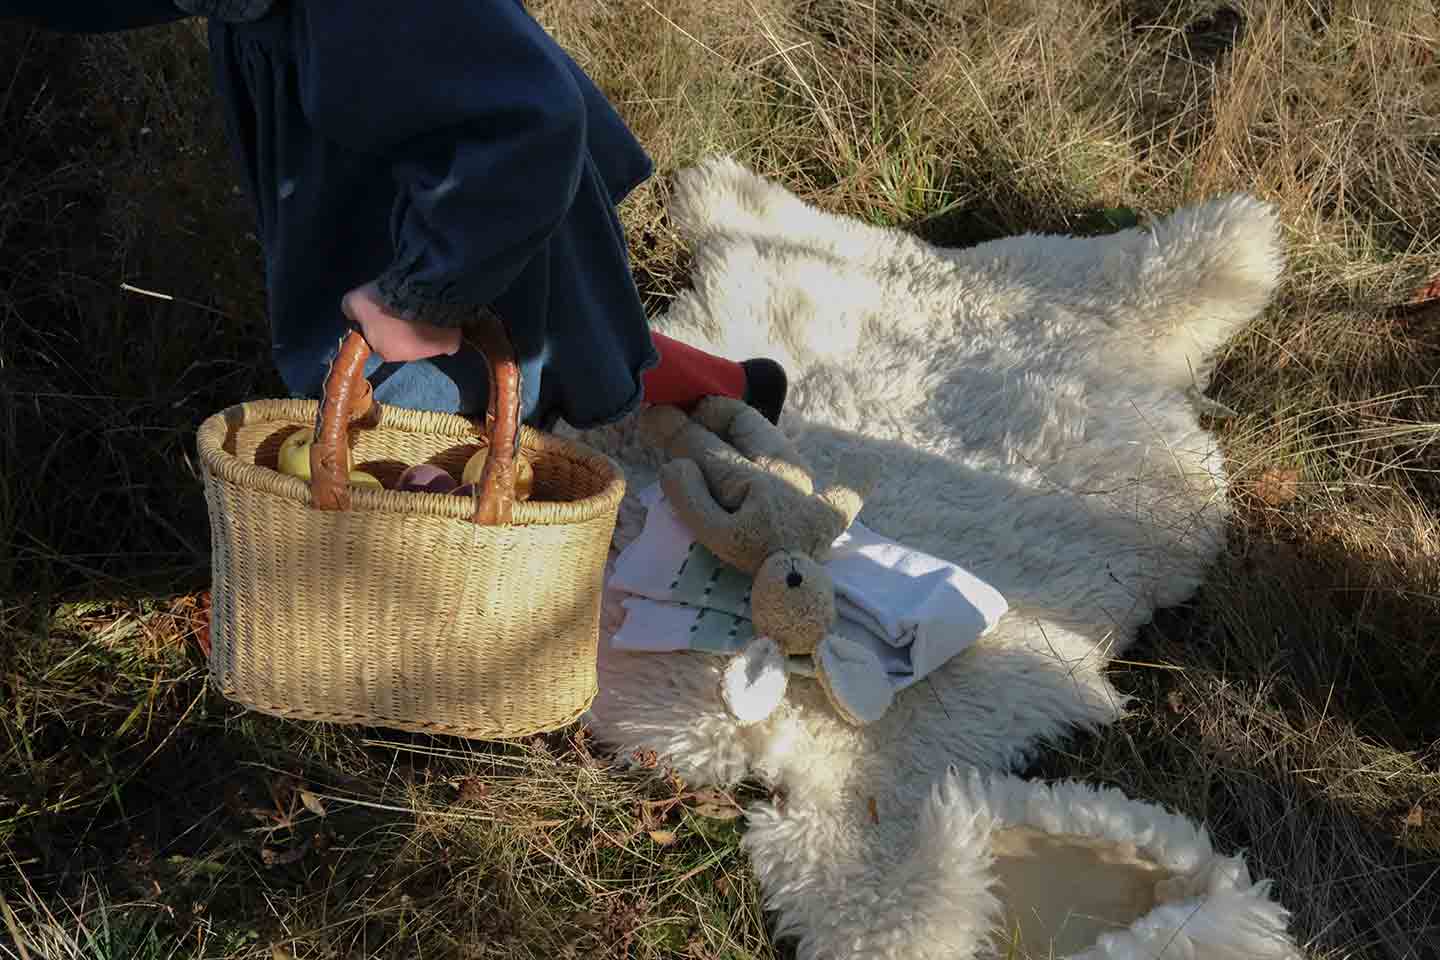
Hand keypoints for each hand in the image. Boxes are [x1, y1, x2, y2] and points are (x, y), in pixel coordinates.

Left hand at [341, 282, 462, 362]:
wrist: (420, 292)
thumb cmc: (385, 300)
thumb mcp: (355, 301)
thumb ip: (351, 310)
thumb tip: (351, 314)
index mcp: (385, 351)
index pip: (379, 343)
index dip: (380, 327)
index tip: (382, 312)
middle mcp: (408, 357)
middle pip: (403, 344)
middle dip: (402, 330)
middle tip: (403, 309)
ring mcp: (432, 351)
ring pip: (425, 342)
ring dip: (423, 329)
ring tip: (423, 309)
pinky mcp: (451, 343)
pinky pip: (446, 340)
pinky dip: (444, 332)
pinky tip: (442, 318)